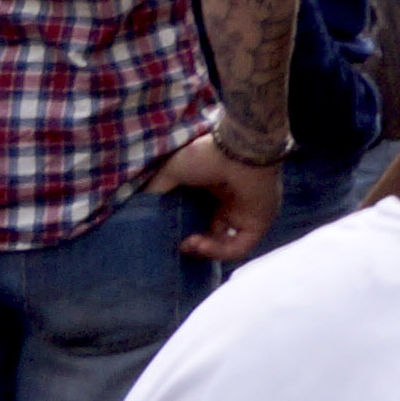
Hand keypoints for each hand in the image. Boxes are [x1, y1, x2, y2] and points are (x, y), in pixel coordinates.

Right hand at [154, 122, 278, 266]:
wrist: (238, 149)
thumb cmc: (206, 156)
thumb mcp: (170, 172)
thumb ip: (157, 192)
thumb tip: (141, 211)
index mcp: (213, 190)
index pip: (198, 219)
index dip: (182, 230)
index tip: (167, 234)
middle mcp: (230, 204)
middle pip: (211, 235)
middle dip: (192, 245)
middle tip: (177, 244)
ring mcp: (245, 215)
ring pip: (224, 245)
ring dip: (203, 250)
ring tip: (187, 244)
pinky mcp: (258, 223)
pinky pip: (239, 247)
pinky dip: (218, 251)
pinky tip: (200, 245)